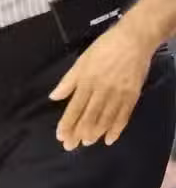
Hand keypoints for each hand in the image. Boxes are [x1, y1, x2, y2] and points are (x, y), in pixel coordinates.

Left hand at [50, 21, 152, 149]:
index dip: (67, 123)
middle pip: (88, 116)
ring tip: (86, 143)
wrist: (133, 40)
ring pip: (105, 119)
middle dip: (78, 133)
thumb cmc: (103, 49)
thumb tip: (53, 97)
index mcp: (86, 82)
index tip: (60, 136)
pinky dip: (116, 129)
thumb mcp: (81, 61)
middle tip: (70, 146)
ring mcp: (119, 94)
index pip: (74, 108)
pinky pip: (124, 116)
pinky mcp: (133, 95)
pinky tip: (109, 139)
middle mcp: (102, 90)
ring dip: (95, 133)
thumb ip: (68, 81)